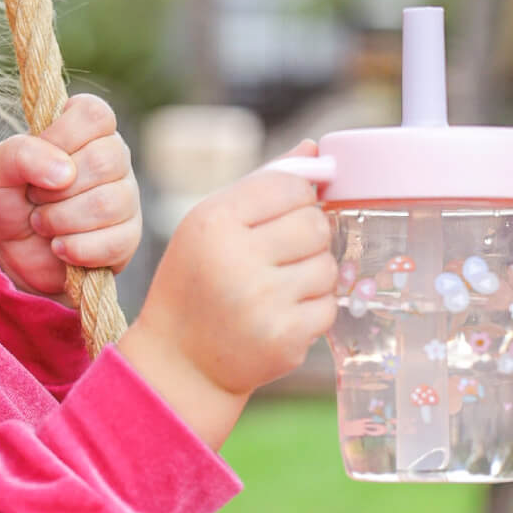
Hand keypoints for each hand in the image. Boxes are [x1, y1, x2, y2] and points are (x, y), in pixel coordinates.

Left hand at [0, 94, 141, 297]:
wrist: (11, 254)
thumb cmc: (10, 200)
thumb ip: (20, 153)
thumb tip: (64, 172)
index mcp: (87, 130)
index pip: (94, 114)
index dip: (63, 137)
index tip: (41, 157)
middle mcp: (114, 158)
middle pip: (104, 161)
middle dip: (55, 189)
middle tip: (36, 198)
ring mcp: (127, 197)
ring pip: (107, 204)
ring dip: (60, 220)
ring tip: (43, 223)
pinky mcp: (129, 237)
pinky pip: (113, 242)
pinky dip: (74, 248)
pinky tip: (60, 247)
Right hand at [117, 141, 338, 447]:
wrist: (182, 362)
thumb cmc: (198, 280)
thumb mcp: (212, 224)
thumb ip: (264, 183)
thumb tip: (315, 150)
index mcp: (214, 222)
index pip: (291, 186)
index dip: (296, 198)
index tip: (280, 216)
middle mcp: (237, 260)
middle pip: (316, 223)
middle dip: (308, 236)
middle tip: (281, 253)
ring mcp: (263, 303)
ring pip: (327, 265)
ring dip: (312, 273)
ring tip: (276, 287)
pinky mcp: (285, 339)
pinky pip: (329, 306)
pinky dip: (313, 309)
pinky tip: (280, 314)